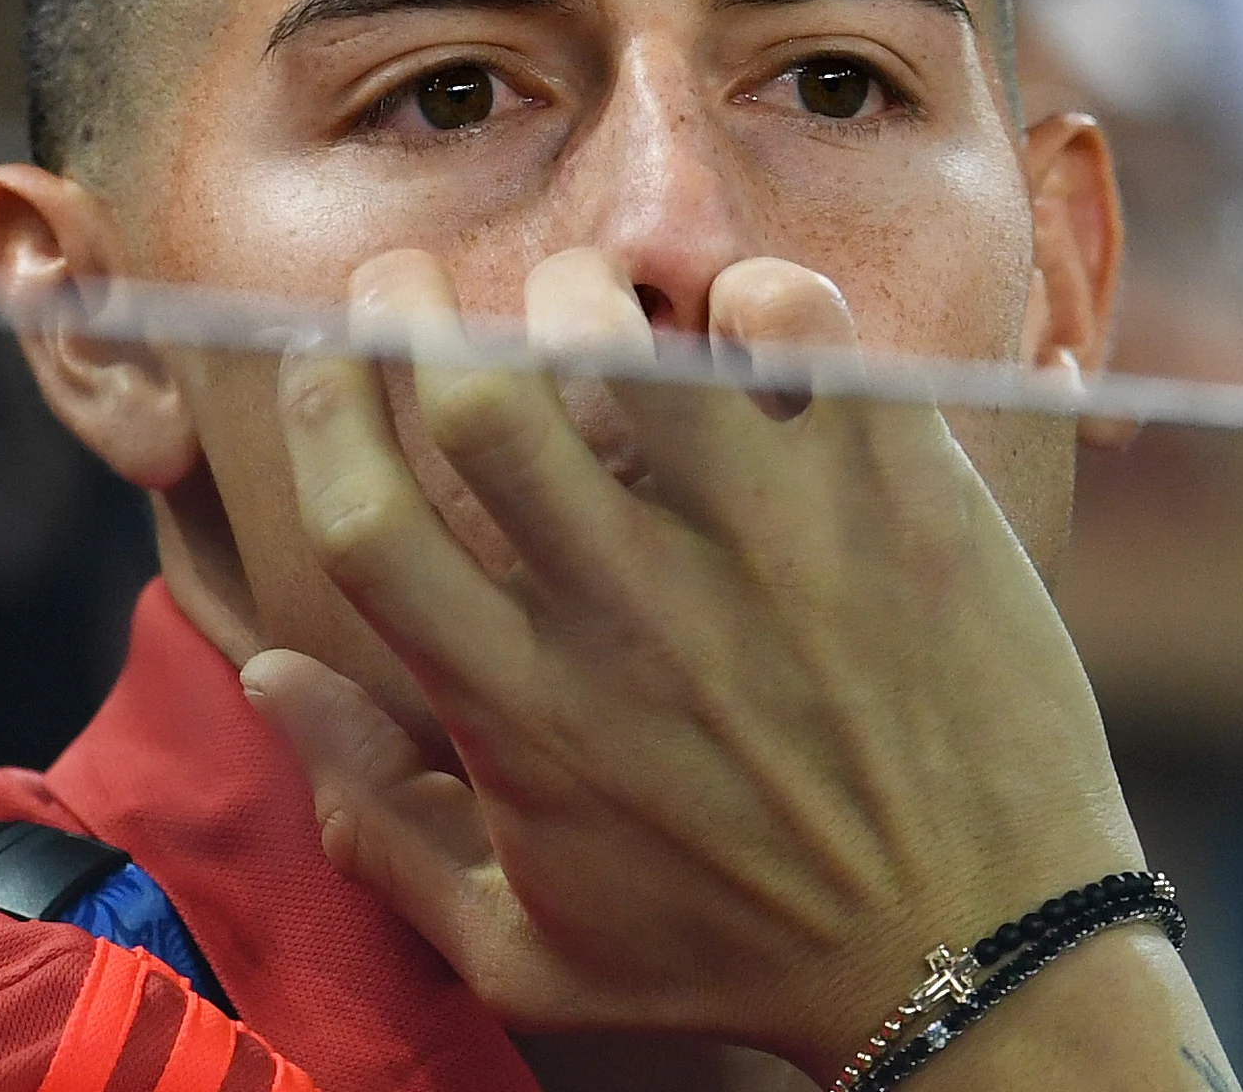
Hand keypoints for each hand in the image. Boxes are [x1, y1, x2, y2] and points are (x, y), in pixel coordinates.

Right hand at [244, 247, 1146, 1078]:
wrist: (978, 960)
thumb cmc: (746, 959)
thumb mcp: (528, 950)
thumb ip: (378, 824)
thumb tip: (264, 676)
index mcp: (524, 713)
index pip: (359, 519)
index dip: (316, 403)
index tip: (324, 347)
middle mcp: (631, 618)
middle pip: (472, 397)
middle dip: (411, 304)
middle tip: (418, 281)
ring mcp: (768, 547)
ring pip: (624, 342)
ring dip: (576, 291)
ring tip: (583, 302)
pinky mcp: (892, 495)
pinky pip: (802, 326)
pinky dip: (757, 293)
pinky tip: (744, 325)